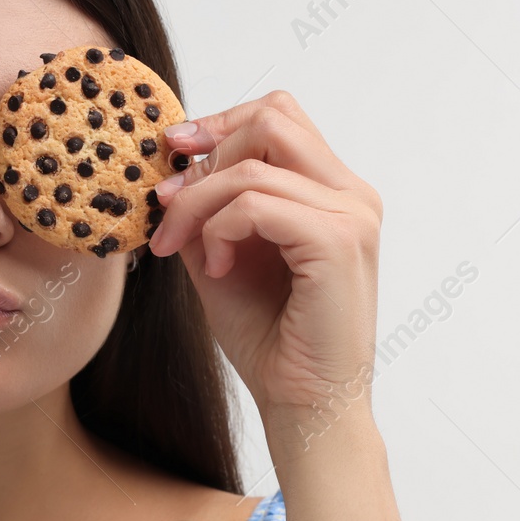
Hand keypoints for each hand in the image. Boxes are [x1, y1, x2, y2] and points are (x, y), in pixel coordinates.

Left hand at [147, 91, 382, 430]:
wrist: (304, 404)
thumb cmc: (272, 341)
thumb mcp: (223, 259)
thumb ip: (208, 211)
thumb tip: (173, 172)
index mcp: (334, 193)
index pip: (280, 116)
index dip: (221, 123)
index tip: (174, 152)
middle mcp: (352, 195)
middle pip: (272, 118)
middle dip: (206, 157)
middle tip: (167, 203)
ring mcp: (351, 216)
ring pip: (253, 164)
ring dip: (199, 203)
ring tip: (185, 247)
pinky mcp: (337, 241)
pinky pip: (256, 203)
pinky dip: (220, 229)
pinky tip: (216, 268)